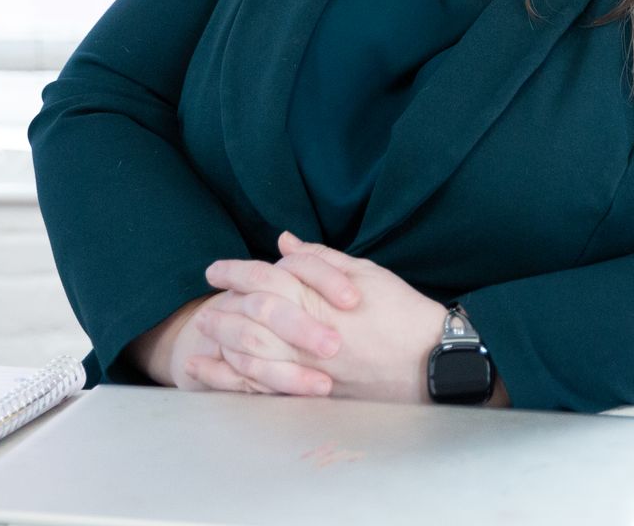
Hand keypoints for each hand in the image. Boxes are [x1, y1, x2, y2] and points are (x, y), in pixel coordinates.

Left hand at [197, 231, 446, 403]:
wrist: (429, 362)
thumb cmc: (402, 313)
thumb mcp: (366, 273)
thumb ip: (320, 258)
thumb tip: (285, 242)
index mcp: (317, 297)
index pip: (263, 278)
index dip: (234, 272)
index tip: (215, 270)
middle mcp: (306, 332)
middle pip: (249, 317)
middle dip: (222, 310)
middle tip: (205, 307)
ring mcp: (307, 366)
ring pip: (251, 353)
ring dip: (225, 343)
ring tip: (207, 336)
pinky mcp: (313, 391)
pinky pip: (266, 385)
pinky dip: (240, 377)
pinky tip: (225, 371)